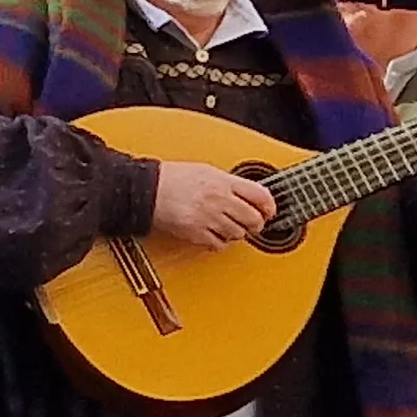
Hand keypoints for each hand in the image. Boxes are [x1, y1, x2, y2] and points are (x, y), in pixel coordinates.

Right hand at [148, 160, 277, 248]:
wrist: (146, 189)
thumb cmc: (171, 178)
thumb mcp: (205, 171)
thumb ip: (228, 183)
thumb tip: (247, 194)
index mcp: (223, 182)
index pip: (261, 195)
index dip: (269, 206)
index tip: (269, 211)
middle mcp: (219, 200)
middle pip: (253, 218)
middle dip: (256, 223)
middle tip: (252, 223)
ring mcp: (208, 218)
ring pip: (238, 233)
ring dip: (237, 233)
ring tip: (229, 227)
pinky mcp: (196, 233)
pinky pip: (219, 244)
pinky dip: (220, 242)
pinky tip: (214, 234)